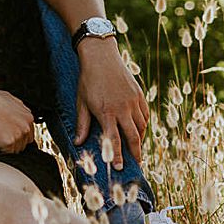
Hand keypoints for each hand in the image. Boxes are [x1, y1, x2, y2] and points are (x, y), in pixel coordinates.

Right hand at [0, 86, 33, 153]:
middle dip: (14, 142)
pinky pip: (7, 152)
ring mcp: (19, 134)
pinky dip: (1, 150)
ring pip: (16, 149)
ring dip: (7, 147)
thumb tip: (21, 109)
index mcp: (28, 116)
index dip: (17, 135)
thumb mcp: (7, 98)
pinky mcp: (9, 142)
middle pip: (24, 143)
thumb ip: (17, 106)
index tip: (8, 135)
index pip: (29, 133)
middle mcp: (26, 126)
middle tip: (0, 137)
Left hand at [74, 39, 149, 166]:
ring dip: (140, 139)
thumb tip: (78, 143)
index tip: (118, 167)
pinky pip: (145, 115)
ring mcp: (132, 101)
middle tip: (137, 163)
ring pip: (142, 126)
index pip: (114, 141)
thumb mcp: (81, 102)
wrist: (101, 56)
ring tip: (136, 147)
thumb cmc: (88, 80)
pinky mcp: (139, 94)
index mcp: (106, 113)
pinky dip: (143, 124)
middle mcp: (122, 109)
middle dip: (136, 153)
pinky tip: (139, 129)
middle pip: (134, 137)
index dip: (116, 156)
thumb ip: (82, 124)